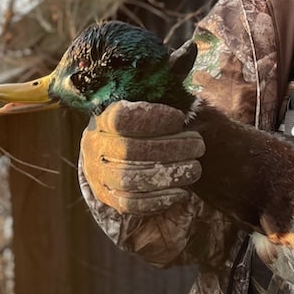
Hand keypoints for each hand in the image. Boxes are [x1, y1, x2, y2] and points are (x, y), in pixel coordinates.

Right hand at [80, 100, 204, 214]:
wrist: (111, 151)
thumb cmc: (139, 123)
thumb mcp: (143, 104)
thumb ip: (160, 99)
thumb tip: (190, 89)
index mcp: (102, 117)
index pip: (121, 118)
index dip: (152, 118)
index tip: (180, 118)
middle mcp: (94, 146)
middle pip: (129, 151)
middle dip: (170, 148)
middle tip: (198, 145)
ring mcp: (97, 174)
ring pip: (129, 179)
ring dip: (167, 175)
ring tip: (194, 168)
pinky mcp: (107, 198)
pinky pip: (130, 204)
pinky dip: (159, 200)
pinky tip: (181, 192)